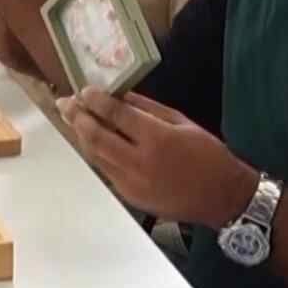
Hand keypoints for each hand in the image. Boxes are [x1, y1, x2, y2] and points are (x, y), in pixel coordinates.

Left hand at [59, 88, 257, 228]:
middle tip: (66, 103)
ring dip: (80, 136)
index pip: (117, 114)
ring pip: (95, 155)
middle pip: (97, 136)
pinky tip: (90, 141)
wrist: (222, 197)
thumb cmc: (208, 155)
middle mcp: (139, 162)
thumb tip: (121, 95)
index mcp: (157, 139)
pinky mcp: (129, 197)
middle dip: (77, 117)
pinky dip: (95, 153)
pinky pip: (105, 170)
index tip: (84, 90)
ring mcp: (131, 183)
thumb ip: (149, 109)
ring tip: (71, 119)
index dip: (96, 100)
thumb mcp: (182, 123)